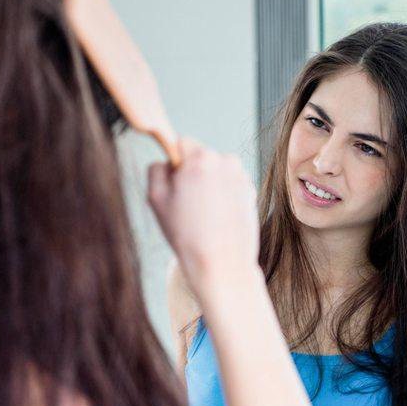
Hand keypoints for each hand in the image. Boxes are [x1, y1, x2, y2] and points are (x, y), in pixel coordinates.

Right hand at [147, 138, 258, 295]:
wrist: (222, 263)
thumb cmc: (187, 234)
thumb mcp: (156, 199)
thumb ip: (155, 170)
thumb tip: (166, 161)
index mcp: (201, 159)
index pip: (182, 142)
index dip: (174, 162)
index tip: (175, 184)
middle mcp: (225, 161)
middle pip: (200, 155)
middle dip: (192, 172)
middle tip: (187, 204)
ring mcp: (241, 176)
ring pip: (216, 169)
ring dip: (208, 183)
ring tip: (203, 214)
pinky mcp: (250, 190)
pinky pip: (229, 183)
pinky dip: (222, 194)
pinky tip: (217, 217)